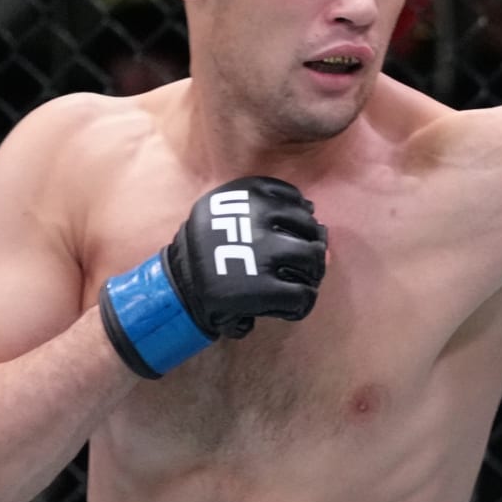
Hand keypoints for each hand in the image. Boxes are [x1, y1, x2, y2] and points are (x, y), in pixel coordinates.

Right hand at [99, 176, 327, 378]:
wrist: (177, 289)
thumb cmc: (211, 252)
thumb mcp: (228, 214)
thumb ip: (272, 214)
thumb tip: (323, 231)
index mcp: (244, 194)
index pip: (295, 200)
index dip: (300, 220)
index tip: (291, 234)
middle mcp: (254, 219)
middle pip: (311, 229)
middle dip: (312, 248)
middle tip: (300, 264)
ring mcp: (259, 253)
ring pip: (314, 260)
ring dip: (311, 275)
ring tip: (295, 283)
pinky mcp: (262, 288)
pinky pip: (304, 295)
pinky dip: (301, 304)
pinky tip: (286, 306)